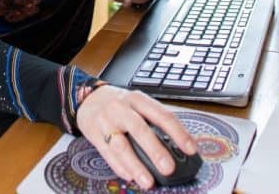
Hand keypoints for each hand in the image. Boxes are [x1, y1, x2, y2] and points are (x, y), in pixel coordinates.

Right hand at [76, 85, 196, 189]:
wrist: (88, 98)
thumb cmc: (119, 103)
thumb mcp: (137, 103)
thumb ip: (154, 120)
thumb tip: (177, 145)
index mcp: (138, 99)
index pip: (162, 115)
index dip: (178, 132)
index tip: (191, 149)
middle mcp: (121, 108)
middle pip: (140, 129)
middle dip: (155, 150)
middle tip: (169, 168)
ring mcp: (106, 121)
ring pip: (121, 146)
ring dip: (136, 166)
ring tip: (148, 182)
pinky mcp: (94, 134)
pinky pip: (107, 154)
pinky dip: (120, 167)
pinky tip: (131, 177)